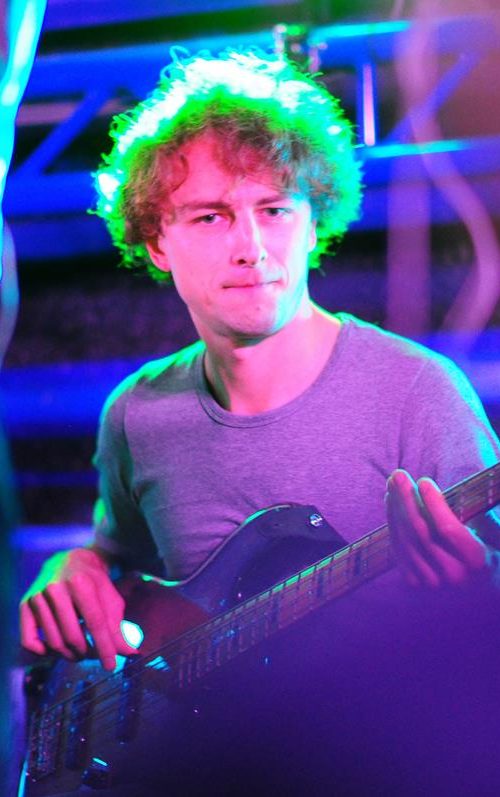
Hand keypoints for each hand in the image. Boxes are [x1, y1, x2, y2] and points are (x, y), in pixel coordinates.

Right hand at [20, 547, 137, 669]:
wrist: (70, 560)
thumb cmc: (94, 581)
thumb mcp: (110, 597)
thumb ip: (118, 625)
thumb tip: (129, 653)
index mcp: (81, 582)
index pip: (95, 622)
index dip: (104, 647)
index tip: (111, 665)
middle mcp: (55, 588)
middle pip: (73, 636)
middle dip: (87, 653)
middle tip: (95, 656)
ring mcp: (37, 597)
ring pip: (53, 641)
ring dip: (70, 654)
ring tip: (81, 652)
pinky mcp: (25, 605)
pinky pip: (28, 641)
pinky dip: (42, 653)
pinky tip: (55, 650)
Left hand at [386, 469, 489, 587]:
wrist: (481, 588)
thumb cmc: (491, 549)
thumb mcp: (494, 530)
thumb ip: (478, 510)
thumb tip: (467, 481)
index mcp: (476, 561)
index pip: (448, 529)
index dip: (433, 504)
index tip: (424, 481)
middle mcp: (453, 576)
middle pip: (421, 533)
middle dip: (407, 499)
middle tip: (398, 475)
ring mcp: (432, 583)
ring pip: (406, 540)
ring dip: (395, 508)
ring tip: (393, 484)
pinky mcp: (415, 583)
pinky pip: (398, 548)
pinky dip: (393, 523)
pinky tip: (391, 503)